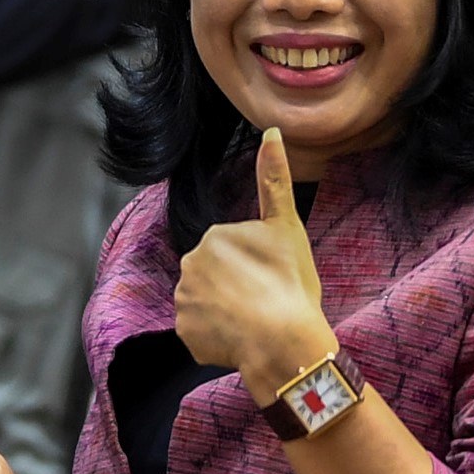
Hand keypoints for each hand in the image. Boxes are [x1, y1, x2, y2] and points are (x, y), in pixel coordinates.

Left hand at [172, 127, 336, 396]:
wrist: (283, 343)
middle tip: (266, 300)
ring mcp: (184, 301)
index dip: (257, 265)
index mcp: (213, 237)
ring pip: (207, 303)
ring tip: (255, 322)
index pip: (233, 250)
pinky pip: (201, 332)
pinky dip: (217, 337)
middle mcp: (189, 264)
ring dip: (226, 312)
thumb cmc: (289, 283)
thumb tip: (270, 130)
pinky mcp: (184, 333)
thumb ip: (273, 179)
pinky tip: (240, 340)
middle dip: (236, 287)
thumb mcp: (286, 227)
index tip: (273, 277)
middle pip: (216, 275)